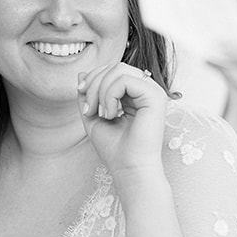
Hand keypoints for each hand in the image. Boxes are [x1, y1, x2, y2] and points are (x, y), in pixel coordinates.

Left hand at [78, 63, 169, 180]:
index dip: (93, 80)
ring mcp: (153, 91)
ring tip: (101, 114)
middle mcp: (146, 90)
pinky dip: (110, 94)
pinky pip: (125, 79)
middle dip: (93, 85)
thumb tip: (81, 73)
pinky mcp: (155, 96)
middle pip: (114, 67)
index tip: (84, 105)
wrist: (129, 169)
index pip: (112, 70)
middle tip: (88, 110)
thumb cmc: (115, 149)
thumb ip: (88, 95)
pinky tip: (111, 114)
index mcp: (135, 94)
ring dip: (100, 90)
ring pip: (118, 69)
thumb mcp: (93, 117)